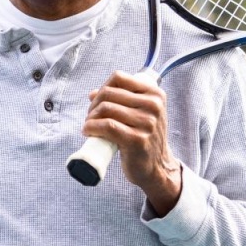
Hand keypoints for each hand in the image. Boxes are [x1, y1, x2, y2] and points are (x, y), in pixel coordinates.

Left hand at [82, 70, 181, 214]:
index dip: (102, 87)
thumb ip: (121, 101)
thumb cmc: (144, 138)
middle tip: (90, 118)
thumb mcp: (141, 114)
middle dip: (94, 105)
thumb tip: (92, 93)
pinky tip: (88, 132)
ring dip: (90, 118)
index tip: (98, 101)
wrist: (157, 167)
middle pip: (109, 93)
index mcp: (155, 94)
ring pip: (106, 109)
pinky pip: (107, 126)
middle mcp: (154, 106)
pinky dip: (92, 127)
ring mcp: (147, 123)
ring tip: (89, 126)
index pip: (119, 78)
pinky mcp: (137, 140)